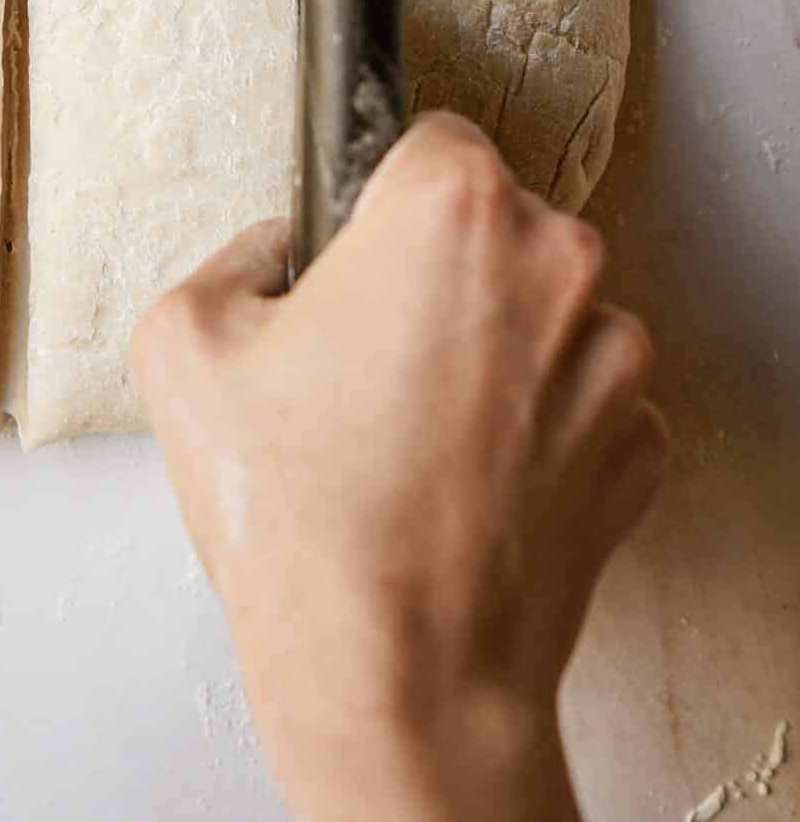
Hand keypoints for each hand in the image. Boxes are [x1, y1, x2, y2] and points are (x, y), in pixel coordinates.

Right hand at [132, 111, 665, 813]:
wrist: (398, 679)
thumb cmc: (297, 516)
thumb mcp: (182, 345)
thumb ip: (230, 257)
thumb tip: (275, 255)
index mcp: (452, 207)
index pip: (427, 141)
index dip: (375, 202)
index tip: (349, 260)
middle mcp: (557, 263)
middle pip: (495, 226)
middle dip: (435, 275)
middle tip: (358, 365)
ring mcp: (615, 360)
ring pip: (544, 315)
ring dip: (491, 352)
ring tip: (405, 439)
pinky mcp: (640, 447)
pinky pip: (580, 404)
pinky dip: (532, 430)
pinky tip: (458, 487)